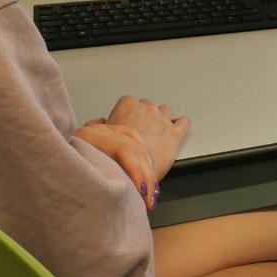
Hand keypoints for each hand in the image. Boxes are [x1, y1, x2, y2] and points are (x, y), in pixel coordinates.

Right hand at [75, 96, 191, 209]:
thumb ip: (97, 126)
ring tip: (156, 139)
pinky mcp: (175, 134)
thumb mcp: (93, 135)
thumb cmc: (109, 156)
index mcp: (127, 104)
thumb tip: (100, 122)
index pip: (131, 104)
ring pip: (167, 113)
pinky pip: (184, 123)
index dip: (129, 117)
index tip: (127, 128)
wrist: (124, 173)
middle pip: (149, 109)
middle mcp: (146, 108)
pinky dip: (180, 127)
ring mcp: (162, 119)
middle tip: (139, 137)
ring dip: (162, 123)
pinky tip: (174, 136)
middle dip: (145, 120)